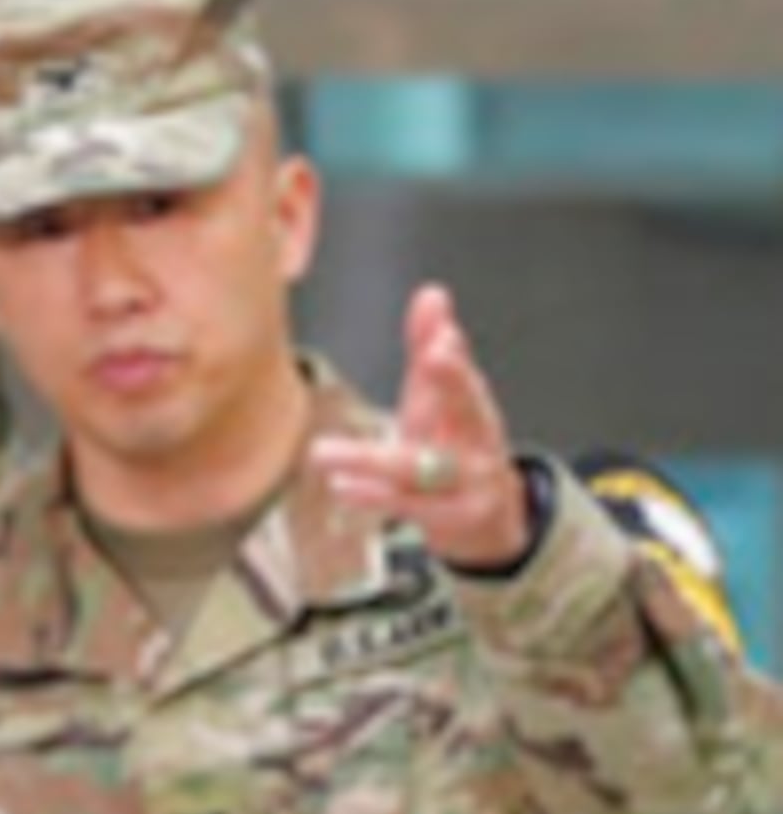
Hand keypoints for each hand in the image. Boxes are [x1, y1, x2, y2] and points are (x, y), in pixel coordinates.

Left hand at [305, 283, 531, 569]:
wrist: (490, 520)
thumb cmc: (455, 450)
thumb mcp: (440, 403)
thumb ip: (430, 351)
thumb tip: (432, 293)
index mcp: (473, 409)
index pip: (467, 377)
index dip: (455, 359)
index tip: (443, 337)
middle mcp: (480, 442)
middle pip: (469, 410)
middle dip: (452, 382)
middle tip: (433, 356)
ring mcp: (471, 483)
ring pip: (423, 468)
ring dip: (372, 460)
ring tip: (322, 452)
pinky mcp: (454, 519)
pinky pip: (412, 507)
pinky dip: (375, 497)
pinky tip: (341, 486)